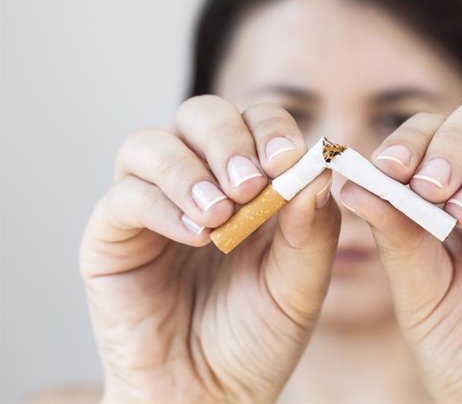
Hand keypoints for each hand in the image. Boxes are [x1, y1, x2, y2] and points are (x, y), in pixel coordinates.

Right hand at [80, 96, 339, 402]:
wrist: (209, 395)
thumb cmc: (256, 338)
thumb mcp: (300, 285)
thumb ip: (313, 230)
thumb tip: (318, 171)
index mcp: (246, 185)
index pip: (253, 122)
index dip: (270, 128)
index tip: (289, 158)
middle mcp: (197, 183)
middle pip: (199, 115)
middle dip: (227, 140)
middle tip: (251, 183)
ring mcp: (152, 206)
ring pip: (150, 144)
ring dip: (189, 169)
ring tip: (220, 214)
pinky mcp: (112, 237)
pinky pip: (124, 197)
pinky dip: (161, 204)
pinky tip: (196, 234)